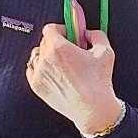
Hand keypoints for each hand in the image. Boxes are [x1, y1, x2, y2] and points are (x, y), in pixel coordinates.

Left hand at [27, 9, 125, 136]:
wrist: (92, 109)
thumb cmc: (98, 82)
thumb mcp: (105, 51)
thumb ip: (95, 35)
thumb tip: (87, 33)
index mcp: (59, 47)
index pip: (50, 28)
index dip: (61, 29)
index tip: (68, 35)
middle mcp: (45, 59)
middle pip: (44, 41)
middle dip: (56, 43)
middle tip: (68, 50)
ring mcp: (39, 73)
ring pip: (36, 55)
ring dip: (46, 55)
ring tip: (60, 63)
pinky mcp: (36, 86)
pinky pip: (31, 70)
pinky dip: (40, 68)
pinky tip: (53, 72)